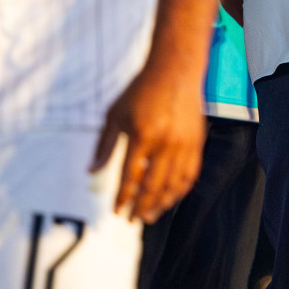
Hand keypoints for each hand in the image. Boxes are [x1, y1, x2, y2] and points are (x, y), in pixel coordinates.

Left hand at [91, 64, 206, 222]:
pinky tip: (170, 197)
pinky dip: (180, 189)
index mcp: (142, 135)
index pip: (130, 177)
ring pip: (174, 184)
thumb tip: (91, 172)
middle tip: (132, 220)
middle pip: (153, 186)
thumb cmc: (141, 90)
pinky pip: (191, 173)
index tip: (116, 211)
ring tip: (150, 215)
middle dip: (141, 207)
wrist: (175, 69)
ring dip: (161, 203)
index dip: (122, 197)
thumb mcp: (115, 114)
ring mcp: (184, 142)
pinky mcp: (197, 141)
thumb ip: (104, 145)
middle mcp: (165, 142)